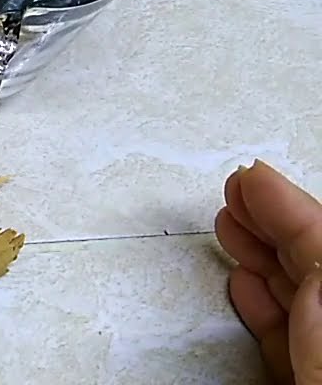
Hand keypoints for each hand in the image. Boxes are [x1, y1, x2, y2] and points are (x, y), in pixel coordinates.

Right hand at [216, 160, 321, 383]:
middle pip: (314, 268)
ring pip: (297, 298)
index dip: (293, 212)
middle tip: (236, 188)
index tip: (252, 178)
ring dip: (259, 256)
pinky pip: (285, 337)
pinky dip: (259, 305)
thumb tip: (313, 280)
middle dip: (272, 223)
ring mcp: (319, 363)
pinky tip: (243, 284)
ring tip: (230, 224)